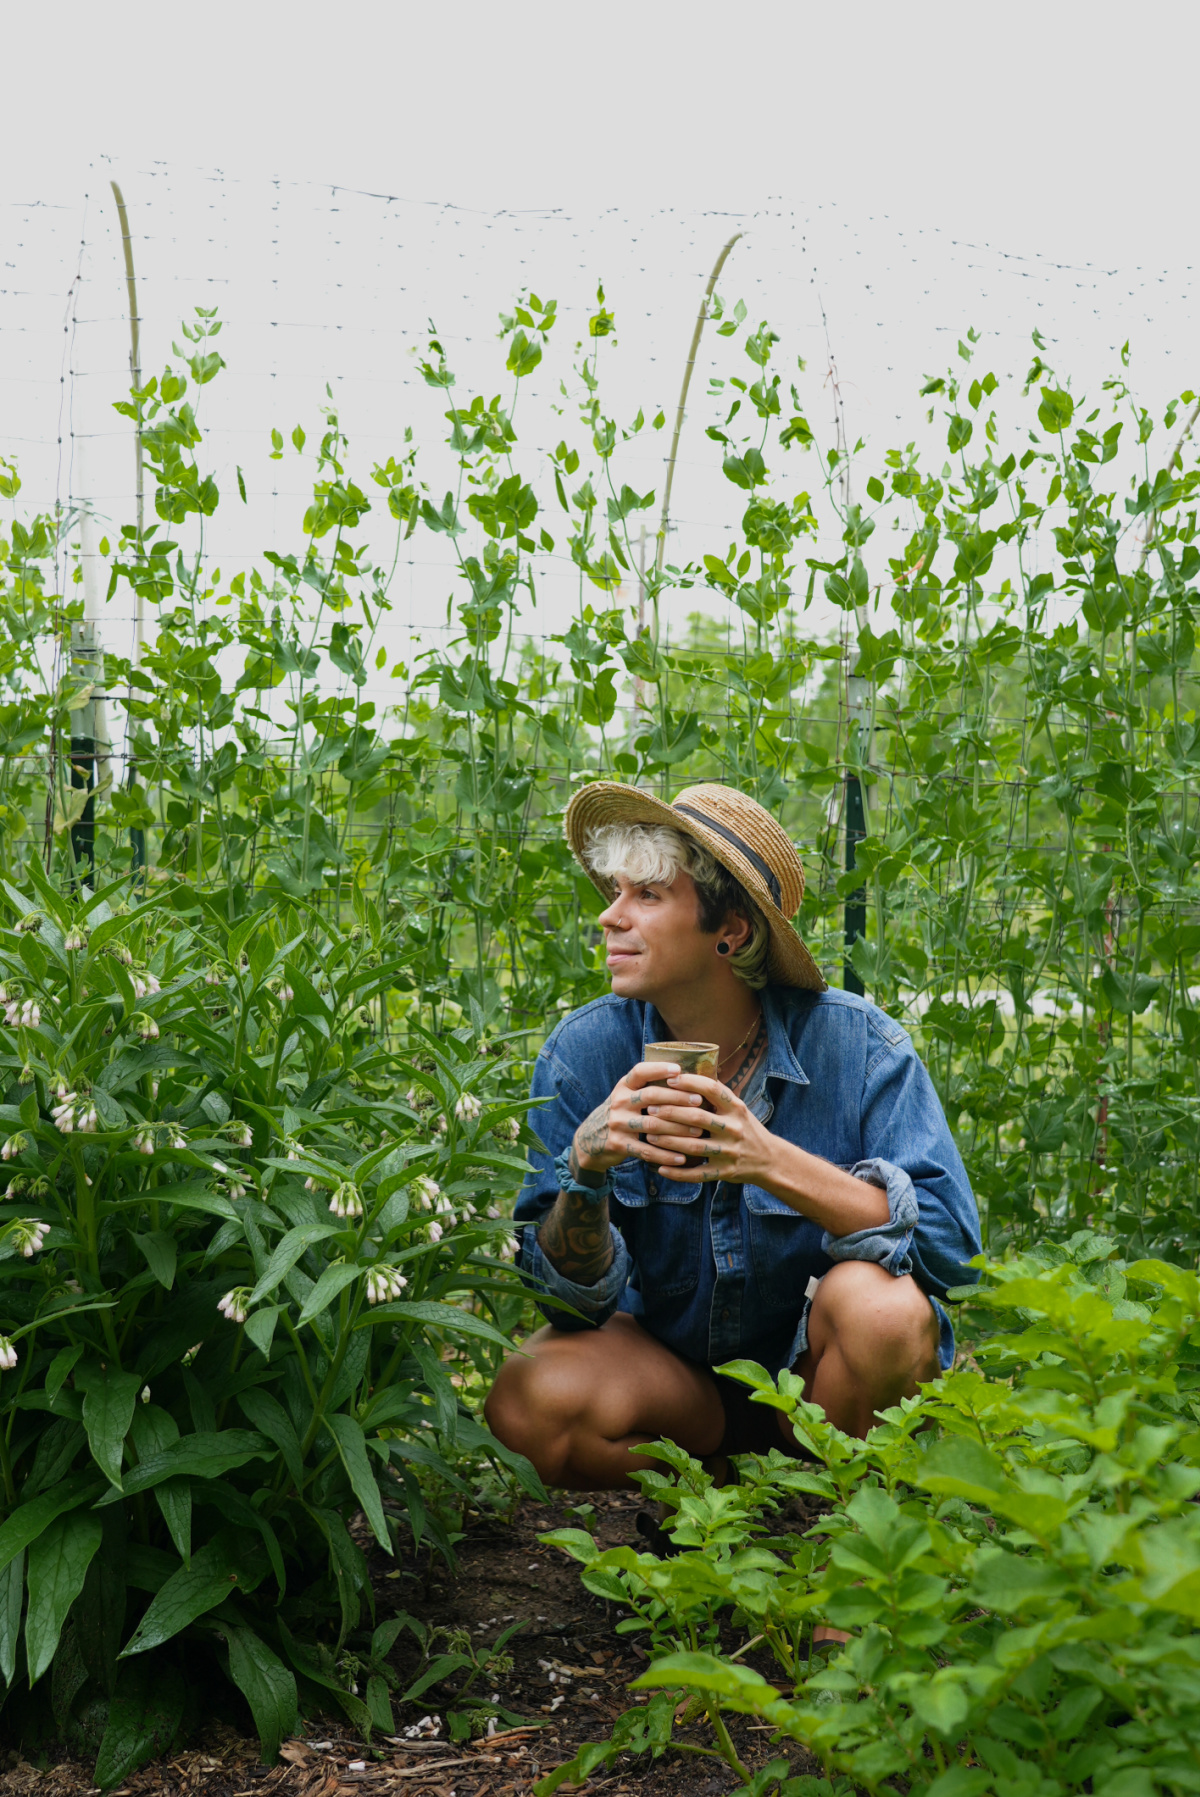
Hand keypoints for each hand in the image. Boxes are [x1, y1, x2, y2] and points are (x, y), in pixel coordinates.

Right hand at [572, 1060, 708, 1174]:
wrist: (590, 1139)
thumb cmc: (620, 1114)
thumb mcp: (626, 1096)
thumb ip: (647, 1087)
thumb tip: (685, 1078)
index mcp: (624, 1086)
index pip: (640, 1071)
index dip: (658, 1069)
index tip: (679, 1070)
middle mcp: (619, 1102)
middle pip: (650, 1096)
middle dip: (677, 1098)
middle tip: (699, 1101)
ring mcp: (617, 1124)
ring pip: (652, 1125)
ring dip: (677, 1128)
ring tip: (698, 1131)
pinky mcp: (618, 1144)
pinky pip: (646, 1150)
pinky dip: (665, 1155)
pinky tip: (681, 1158)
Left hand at [642, 1073, 776, 1184]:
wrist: (770, 1159)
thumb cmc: (746, 1128)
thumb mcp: (738, 1108)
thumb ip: (717, 1095)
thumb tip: (687, 1071)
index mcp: (736, 1108)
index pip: (711, 1089)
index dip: (689, 1082)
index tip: (669, 1079)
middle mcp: (734, 1128)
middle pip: (697, 1117)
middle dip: (670, 1112)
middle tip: (650, 1108)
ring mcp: (729, 1152)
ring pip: (693, 1146)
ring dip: (668, 1141)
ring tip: (650, 1135)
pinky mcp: (724, 1172)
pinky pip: (697, 1174)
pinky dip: (677, 1173)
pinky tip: (661, 1168)